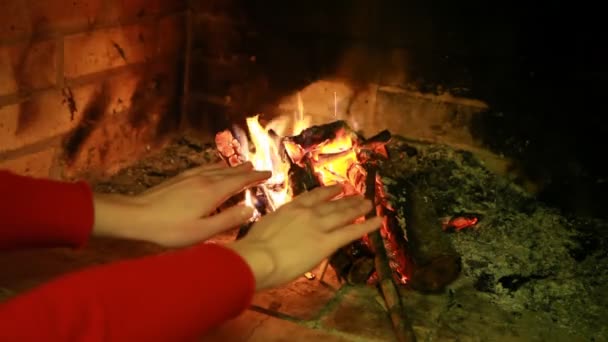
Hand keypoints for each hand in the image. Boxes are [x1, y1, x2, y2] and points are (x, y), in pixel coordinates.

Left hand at [93, 162, 270, 246]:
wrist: (135, 216)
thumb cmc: (169, 229)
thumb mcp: (203, 232)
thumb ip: (229, 220)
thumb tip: (251, 208)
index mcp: (213, 192)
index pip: (240, 181)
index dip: (256, 177)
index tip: (269, 174)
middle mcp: (204, 179)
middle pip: (230, 172)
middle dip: (246, 171)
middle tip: (259, 169)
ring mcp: (190, 177)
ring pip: (217, 168)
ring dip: (232, 167)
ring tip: (242, 165)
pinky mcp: (179, 179)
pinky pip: (204, 167)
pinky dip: (215, 166)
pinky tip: (213, 167)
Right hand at [226, 185, 381, 289]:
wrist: (258, 258)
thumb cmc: (253, 248)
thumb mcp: (264, 227)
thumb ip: (277, 226)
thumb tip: (278, 231)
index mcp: (290, 207)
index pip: (313, 197)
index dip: (326, 192)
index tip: (336, 189)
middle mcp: (308, 212)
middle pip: (331, 203)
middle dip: (345, 199)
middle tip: (357, 194)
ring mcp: (319, 225)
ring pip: (343, 214)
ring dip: (357, 207)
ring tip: (368, 203)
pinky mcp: (328, 242)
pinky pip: (352, 231)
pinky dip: (367, 225)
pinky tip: (378, 221)